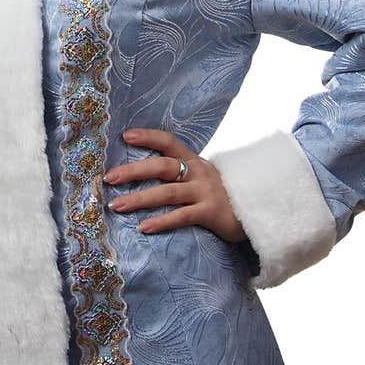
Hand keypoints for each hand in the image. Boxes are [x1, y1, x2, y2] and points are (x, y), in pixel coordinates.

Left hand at [103, 127, 245, 241]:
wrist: (255, 211)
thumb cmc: (220, 194)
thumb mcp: (201, 177)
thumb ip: (180, 173)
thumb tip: (142, 171)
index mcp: (194, 160)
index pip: (168, 141)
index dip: (148, 136)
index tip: (125, 136)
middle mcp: (198, 172)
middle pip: (162, 166)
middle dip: (133, 171)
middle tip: (109, 177)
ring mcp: (205, 192)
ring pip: (167, 193)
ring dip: (139, 199)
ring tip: (116, 205)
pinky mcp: (211, 213)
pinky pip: (182, 216)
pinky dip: (162, 221)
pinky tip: (144, 228)